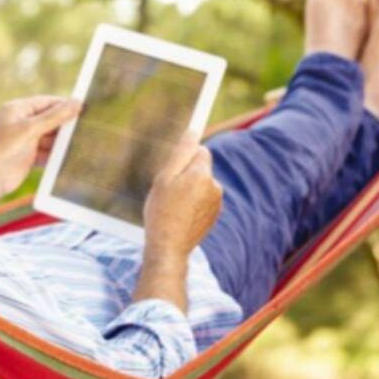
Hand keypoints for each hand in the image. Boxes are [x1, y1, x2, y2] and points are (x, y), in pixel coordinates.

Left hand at [0, 95, 81, 197]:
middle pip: (50, 120)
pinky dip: (57, 156)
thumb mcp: (30, 128)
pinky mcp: (29, 157)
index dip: (64, 105)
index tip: (84, 108)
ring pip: (50, 138)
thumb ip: (54, 116)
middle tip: (87, 128)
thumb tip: (76, 103)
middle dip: (65, 125)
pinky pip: (47, 153)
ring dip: (62, 142)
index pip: (47, 102)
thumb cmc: (2, 148)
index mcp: (18, 109)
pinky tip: (70, 158)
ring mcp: (25, 141)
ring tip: (82, 144)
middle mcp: (22, 123)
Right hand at [142, 131, 222, 259]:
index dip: (186, 156)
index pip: (201, 151)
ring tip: (172, 204)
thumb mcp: (164, 178)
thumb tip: (193, 131)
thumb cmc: (161, 211)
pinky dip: (193, 203)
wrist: (169, 247)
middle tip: (167, 188)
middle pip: (201, 168)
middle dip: (186, 173)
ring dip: (189, 189)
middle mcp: (214, 186)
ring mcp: (217, 202)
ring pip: (201, 184)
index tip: (177, 162)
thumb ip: (180, 153)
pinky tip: (179, 215)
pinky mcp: (214, 215)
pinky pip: (203, 199)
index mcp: (202, 175)